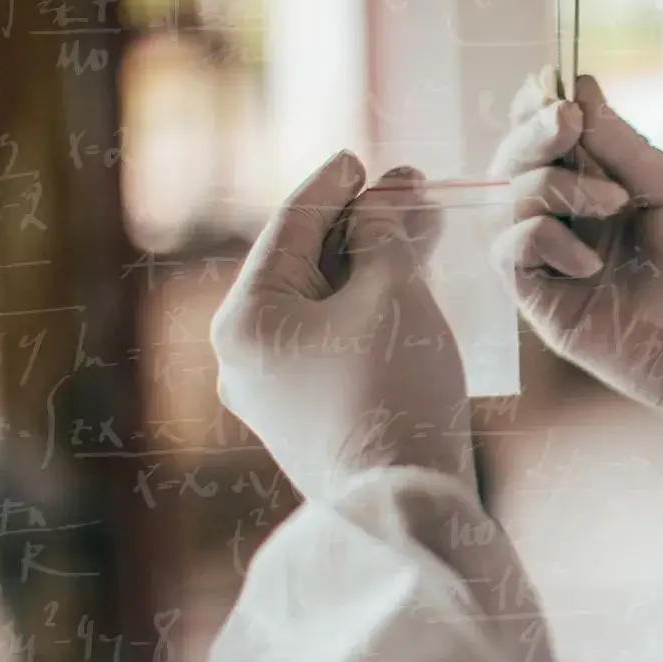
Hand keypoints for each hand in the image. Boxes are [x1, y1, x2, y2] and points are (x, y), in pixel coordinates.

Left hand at [210, 152, 471, 500]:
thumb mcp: (392, 289)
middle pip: (304, 266)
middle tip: (409, 188)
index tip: (360, 159)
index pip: (288, 227)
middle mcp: (242, 357)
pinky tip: (406, 286)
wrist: (407, 502)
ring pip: (322, 305)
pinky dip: (366, 308)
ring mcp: (272, 393)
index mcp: (244, 319)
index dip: (332, 186)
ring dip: (370, 264)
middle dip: (360, 224)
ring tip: (420, 228)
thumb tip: (374, 208)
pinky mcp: (307, 418)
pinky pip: (332, 342)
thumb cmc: (395, 386)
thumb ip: (380, 233)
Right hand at [489, 70, 662, 465]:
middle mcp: (572, 225)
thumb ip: (623, 145)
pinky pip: (511, 255)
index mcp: (603, 192)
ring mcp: (557, 267)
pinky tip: (592, 260)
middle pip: (512, 164)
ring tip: (613, 201)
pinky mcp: (548, 309)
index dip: (536, 107)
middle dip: (531, 132)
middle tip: (567, 121)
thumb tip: (578, 86)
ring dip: (549, 185)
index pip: (546, 141)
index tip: (550, 82)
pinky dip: (541, 238)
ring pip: (505, 203)